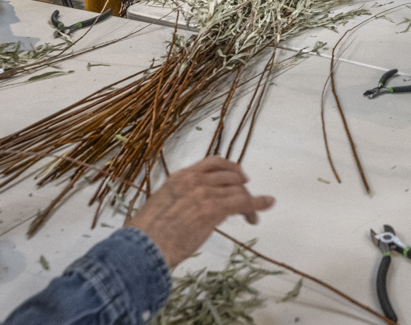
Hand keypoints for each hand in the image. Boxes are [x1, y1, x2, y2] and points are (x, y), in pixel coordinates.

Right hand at [126, 157, 274, 268]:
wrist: (143, 248)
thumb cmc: (147, 234)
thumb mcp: (163, 206)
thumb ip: (181, 200)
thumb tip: (197, 206)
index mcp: (180, 177)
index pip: (213, 163)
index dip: (230, 168)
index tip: (239, 176)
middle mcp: (194, 180)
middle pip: (229, 176)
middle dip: (241, 186)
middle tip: (246, 199)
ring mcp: (204, 193)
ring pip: (237, 190)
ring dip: (249, 201)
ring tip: (253, 214)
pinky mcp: (213, 209)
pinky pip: (243, 202)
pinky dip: (258, 203)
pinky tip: (267, 204)